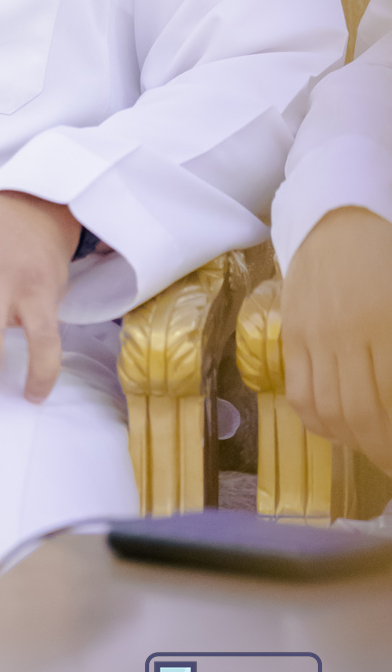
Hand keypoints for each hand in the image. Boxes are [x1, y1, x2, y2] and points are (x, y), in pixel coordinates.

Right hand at [281, 207, 391, 469]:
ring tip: (370, 449)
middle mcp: (348, 333)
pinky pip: (299, 393)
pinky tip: (336, 428)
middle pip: (362, 414)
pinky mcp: (291, 335)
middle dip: (381, 450)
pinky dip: (317, 422)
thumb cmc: (387, 262)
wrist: (338, 221)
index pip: (391, 401)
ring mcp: (314, 335)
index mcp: (386, 323)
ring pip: (328, 410)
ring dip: (352, 442)